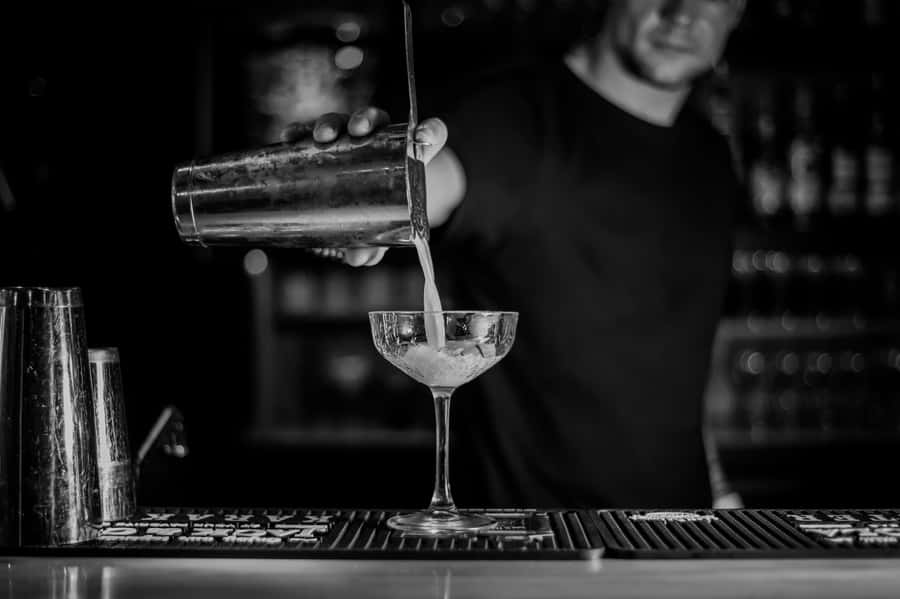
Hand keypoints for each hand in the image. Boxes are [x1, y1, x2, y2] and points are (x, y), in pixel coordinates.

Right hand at [283, 107, 447, 266]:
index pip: (429, 134)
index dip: (431, 131)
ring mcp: (348, 135)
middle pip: (375, 118)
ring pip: (341, 121)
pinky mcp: (323, 142)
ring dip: (331, 123)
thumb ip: (377, 242)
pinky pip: (310, 132)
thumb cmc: (383, 207)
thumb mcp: (384, 225)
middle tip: (359, 131)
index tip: (423, 135)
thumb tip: (357, 259)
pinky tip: (290, 136)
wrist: (366, 195)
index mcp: (407, 151)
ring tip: (322, 137)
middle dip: (365, 120)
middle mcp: (378, 136)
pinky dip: (300, 132)